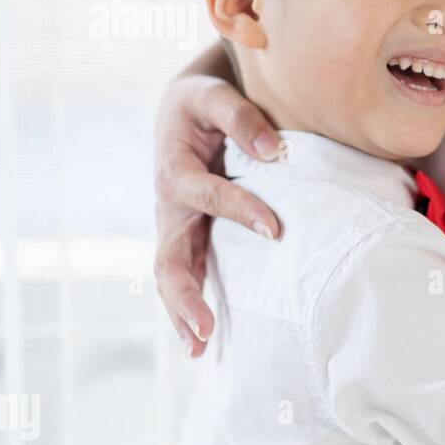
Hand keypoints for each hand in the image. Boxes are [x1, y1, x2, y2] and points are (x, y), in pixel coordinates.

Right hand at [153, 73, 282, 356]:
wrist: (186, 107)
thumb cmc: (204, 100)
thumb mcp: (215, 95)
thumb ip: (241, 118)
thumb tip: (274, 152)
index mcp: (175, 170)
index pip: (208, 196)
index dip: (239, 211)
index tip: (275, 230)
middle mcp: (169, 206)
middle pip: (168, 258)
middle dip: (186, 295)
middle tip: (207, 329)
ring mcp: (175, 227)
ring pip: (171, 277)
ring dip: (183, 313)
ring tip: (200, 349)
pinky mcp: (188, 237)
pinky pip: (185, 275)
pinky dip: (190, 308)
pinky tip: (205, 342)